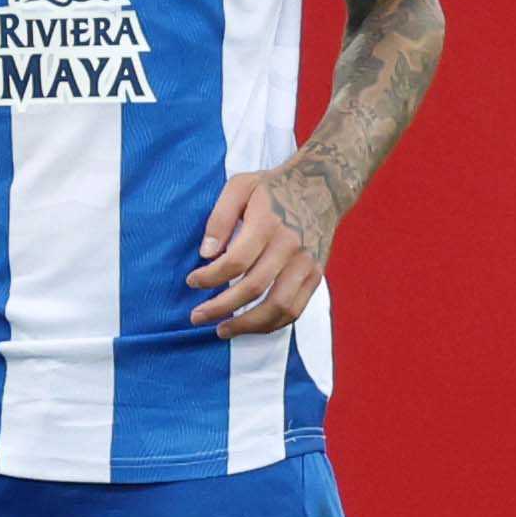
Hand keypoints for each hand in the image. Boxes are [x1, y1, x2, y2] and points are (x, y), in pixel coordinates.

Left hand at [187, 164, 335, 337]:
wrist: (323, 186)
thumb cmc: (274, 187)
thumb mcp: (241, 186)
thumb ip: (219, 218)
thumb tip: (206, 254)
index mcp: (268, 223)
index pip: (235, 261)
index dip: (210, 277)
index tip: (192, 281)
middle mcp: (290, 247)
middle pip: (253, 288)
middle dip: (220, 308)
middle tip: (197, 316)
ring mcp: (306, 264)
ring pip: (277, 307)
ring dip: (247, 325)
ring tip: (222, 330)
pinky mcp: (316, 275)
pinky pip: (295, 310)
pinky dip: (272, 324)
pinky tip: (251, 326)